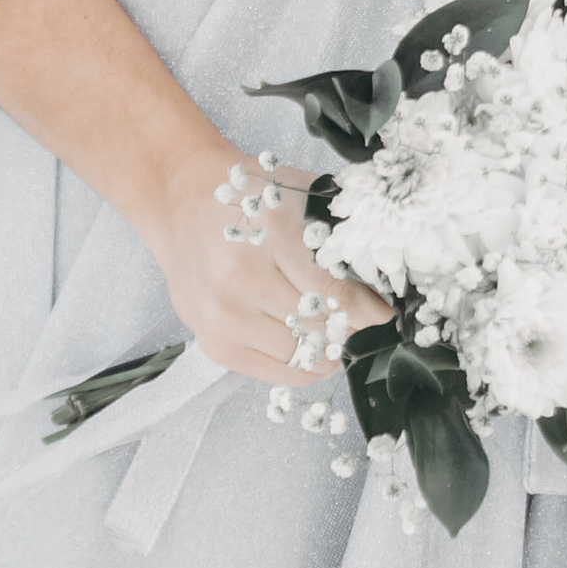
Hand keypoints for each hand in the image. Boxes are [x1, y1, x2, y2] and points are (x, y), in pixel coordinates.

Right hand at [144, 140, 392, 388]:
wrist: (182, 202)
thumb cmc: (249, 195)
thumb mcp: (301, 197)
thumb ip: (340, 235)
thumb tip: (381, 282)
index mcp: (269, 237)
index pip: (332, 293)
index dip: (366, 309)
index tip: (385, 313)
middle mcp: (241, 282)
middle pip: (317, 328)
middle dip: (349, 329)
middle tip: (365, 324)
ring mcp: (224, 319)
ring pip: (298, 356)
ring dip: (327, 350)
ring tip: (339, 335)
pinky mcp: (215, 344)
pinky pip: (273, 372)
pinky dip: (301, 366)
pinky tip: (315, 351)